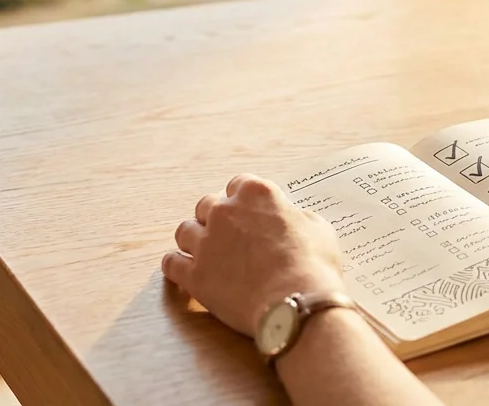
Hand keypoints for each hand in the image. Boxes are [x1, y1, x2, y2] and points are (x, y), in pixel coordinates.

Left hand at [163, 174, 344, 337]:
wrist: (296, 304)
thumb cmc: (312, 264)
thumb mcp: (317, 227)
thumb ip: (293, 217)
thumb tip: (287, 220)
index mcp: (255, 193)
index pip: (238, 184)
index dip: (243, 201)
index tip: (248, 214)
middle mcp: (224, 211)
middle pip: (207, 205)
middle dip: (217, 219)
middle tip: (229, 237)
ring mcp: (205, 243)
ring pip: (185, 231)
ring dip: (195, 239)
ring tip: (207, 253)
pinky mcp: (194, 275)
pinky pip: (171, 263)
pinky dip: (177, 265)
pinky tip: (184, 271)